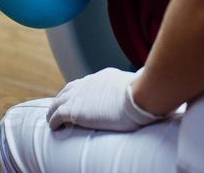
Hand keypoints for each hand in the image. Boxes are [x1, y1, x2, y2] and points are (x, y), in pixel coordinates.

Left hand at [45, 67, 166, 132]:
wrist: (138, 96)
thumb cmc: (145, 94)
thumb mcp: (139, 85)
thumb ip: (138, 86)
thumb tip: (151, 86)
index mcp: (103, 77)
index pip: (86, 83)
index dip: (80, 92)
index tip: (79, 99)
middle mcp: (88, 83)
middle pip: (68, 89)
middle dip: (63, 98)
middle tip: (60, 108)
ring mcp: (79, 96)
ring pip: (58, 101)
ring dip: (54, 110)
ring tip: (52, 119)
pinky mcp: (74, 110)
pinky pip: (56, 115)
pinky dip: (53, 121)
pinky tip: (54, 127)